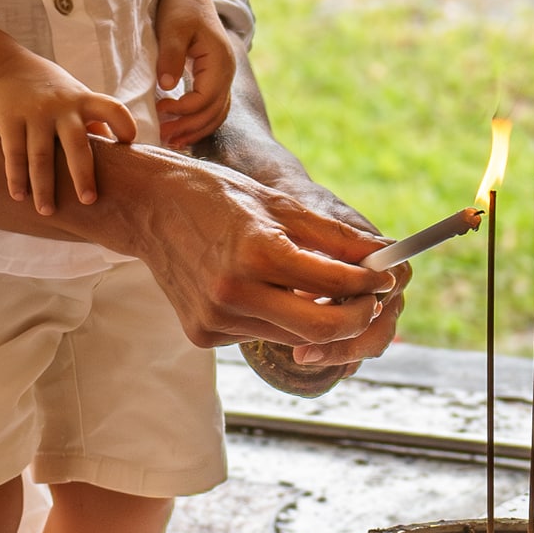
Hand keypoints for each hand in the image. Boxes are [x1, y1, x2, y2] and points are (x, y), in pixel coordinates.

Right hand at [0, 49, 137, 214]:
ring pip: (41, 156)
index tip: (130, 144)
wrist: (4, 65)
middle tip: (89, 201)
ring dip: (44, 187)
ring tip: (48, 211)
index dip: (124, 124)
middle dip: (83, 174)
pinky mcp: (9, 119)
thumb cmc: (50, 89)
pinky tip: (18, 196)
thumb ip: (94, 122)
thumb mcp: (76, 97)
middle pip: (76, 144)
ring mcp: (34, 113)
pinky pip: (14, 153)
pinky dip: (16, 177)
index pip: (112, 109)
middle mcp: (61, 107)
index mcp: (83, 100)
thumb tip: (118, 153)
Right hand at [88, 144, 400, 351]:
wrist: (147, 207)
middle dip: (356, 318)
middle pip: (319, 329)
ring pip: (292, 336)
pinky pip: (260, 335)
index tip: (385, 278)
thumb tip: (385, 258)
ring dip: (316, 318)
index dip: (369, 284)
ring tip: (316, 289)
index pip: (333, 284)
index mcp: (256, 251)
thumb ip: (336, 238)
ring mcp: (215, 319)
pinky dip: (275, 318)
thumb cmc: (218, 196)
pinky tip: (260, 290)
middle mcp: (233, 291)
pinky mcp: (203, 336)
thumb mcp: (280, 204)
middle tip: (369, 301)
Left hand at [155, 0, 237, 150]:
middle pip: (213, 112)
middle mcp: (227, 72)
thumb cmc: (181, 7)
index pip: (205, 98)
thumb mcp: (172, 28)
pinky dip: (200, 121)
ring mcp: (224, 75)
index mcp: (219, 61)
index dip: (182, 110)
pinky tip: (182, 128)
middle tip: (162, 136)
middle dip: (188, 127)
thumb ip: (171, 57)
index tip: (158, 108)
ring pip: (217, 114)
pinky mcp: (215, 76)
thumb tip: (168, 87)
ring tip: (172, 141)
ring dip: (196, 129)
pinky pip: (214, 107)